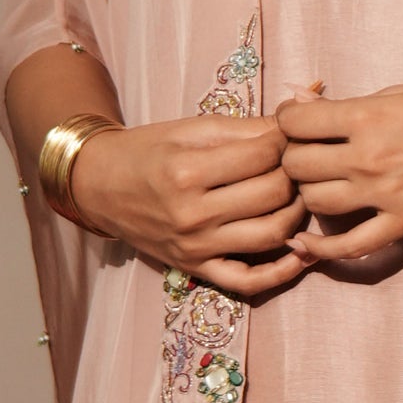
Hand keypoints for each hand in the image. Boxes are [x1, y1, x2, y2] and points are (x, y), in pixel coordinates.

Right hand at [70, 115, 305, 300]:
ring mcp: (195, 246)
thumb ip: (245, 128)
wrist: (101, 186)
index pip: (263, 156)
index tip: (289, 137)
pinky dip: (281, 273)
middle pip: (272, 194)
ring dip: (297, 214)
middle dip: (295, 174)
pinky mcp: (196, 269)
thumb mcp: (190, 129)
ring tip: (298, 196)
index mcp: (188, 170)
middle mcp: (192, 213)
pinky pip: (248, 282)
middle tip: (298, 165)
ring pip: (271, 234)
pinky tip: (301, 254)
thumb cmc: (148, 151)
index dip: (286, 142)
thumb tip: (296, 120)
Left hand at [276, 79, 402, 263]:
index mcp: (368, 116)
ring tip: (322, 182)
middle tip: (308, 151)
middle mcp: (369, 157)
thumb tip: (302, 102)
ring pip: (315, 203)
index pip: (294, 122)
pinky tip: (304, 243)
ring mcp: (386, 195)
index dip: (288, 119)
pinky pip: (350, 246)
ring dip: (309, 191)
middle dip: (293, 156)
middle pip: (296, 165)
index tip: (298, 119)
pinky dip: (320, 250)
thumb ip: (351, 104)